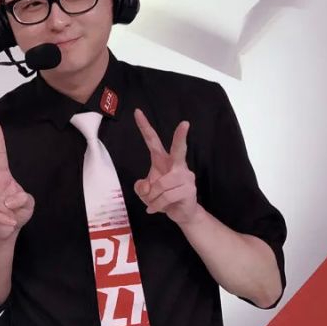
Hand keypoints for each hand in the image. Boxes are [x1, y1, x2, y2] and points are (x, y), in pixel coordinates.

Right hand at [0, 123, 34, 239]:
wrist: (8, 231)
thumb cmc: (18, 213)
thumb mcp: (29, 203)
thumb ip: (23, 197)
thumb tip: (6, 199)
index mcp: (3, 176)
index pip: (0, 155)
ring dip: (5, 211)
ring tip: (12, 218)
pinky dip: (1, 218)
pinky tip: (7, 221)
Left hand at [133, 109, 199, 224]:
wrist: (182, 213)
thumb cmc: (163, 197)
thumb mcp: (146, 191)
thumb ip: (141, 187)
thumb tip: (146, 186)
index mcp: (164, 160)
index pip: (153, 140)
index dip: (144, 127)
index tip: (136, 112)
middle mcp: (177, 165)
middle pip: (179, 149)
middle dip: (180, 136)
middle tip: (185, 123)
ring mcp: (186, 177)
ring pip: (161, 185)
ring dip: (152, 198)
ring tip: (154, 203)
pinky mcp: (189, 190)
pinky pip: (166, 198)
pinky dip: (157, 205)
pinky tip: (156, 209)